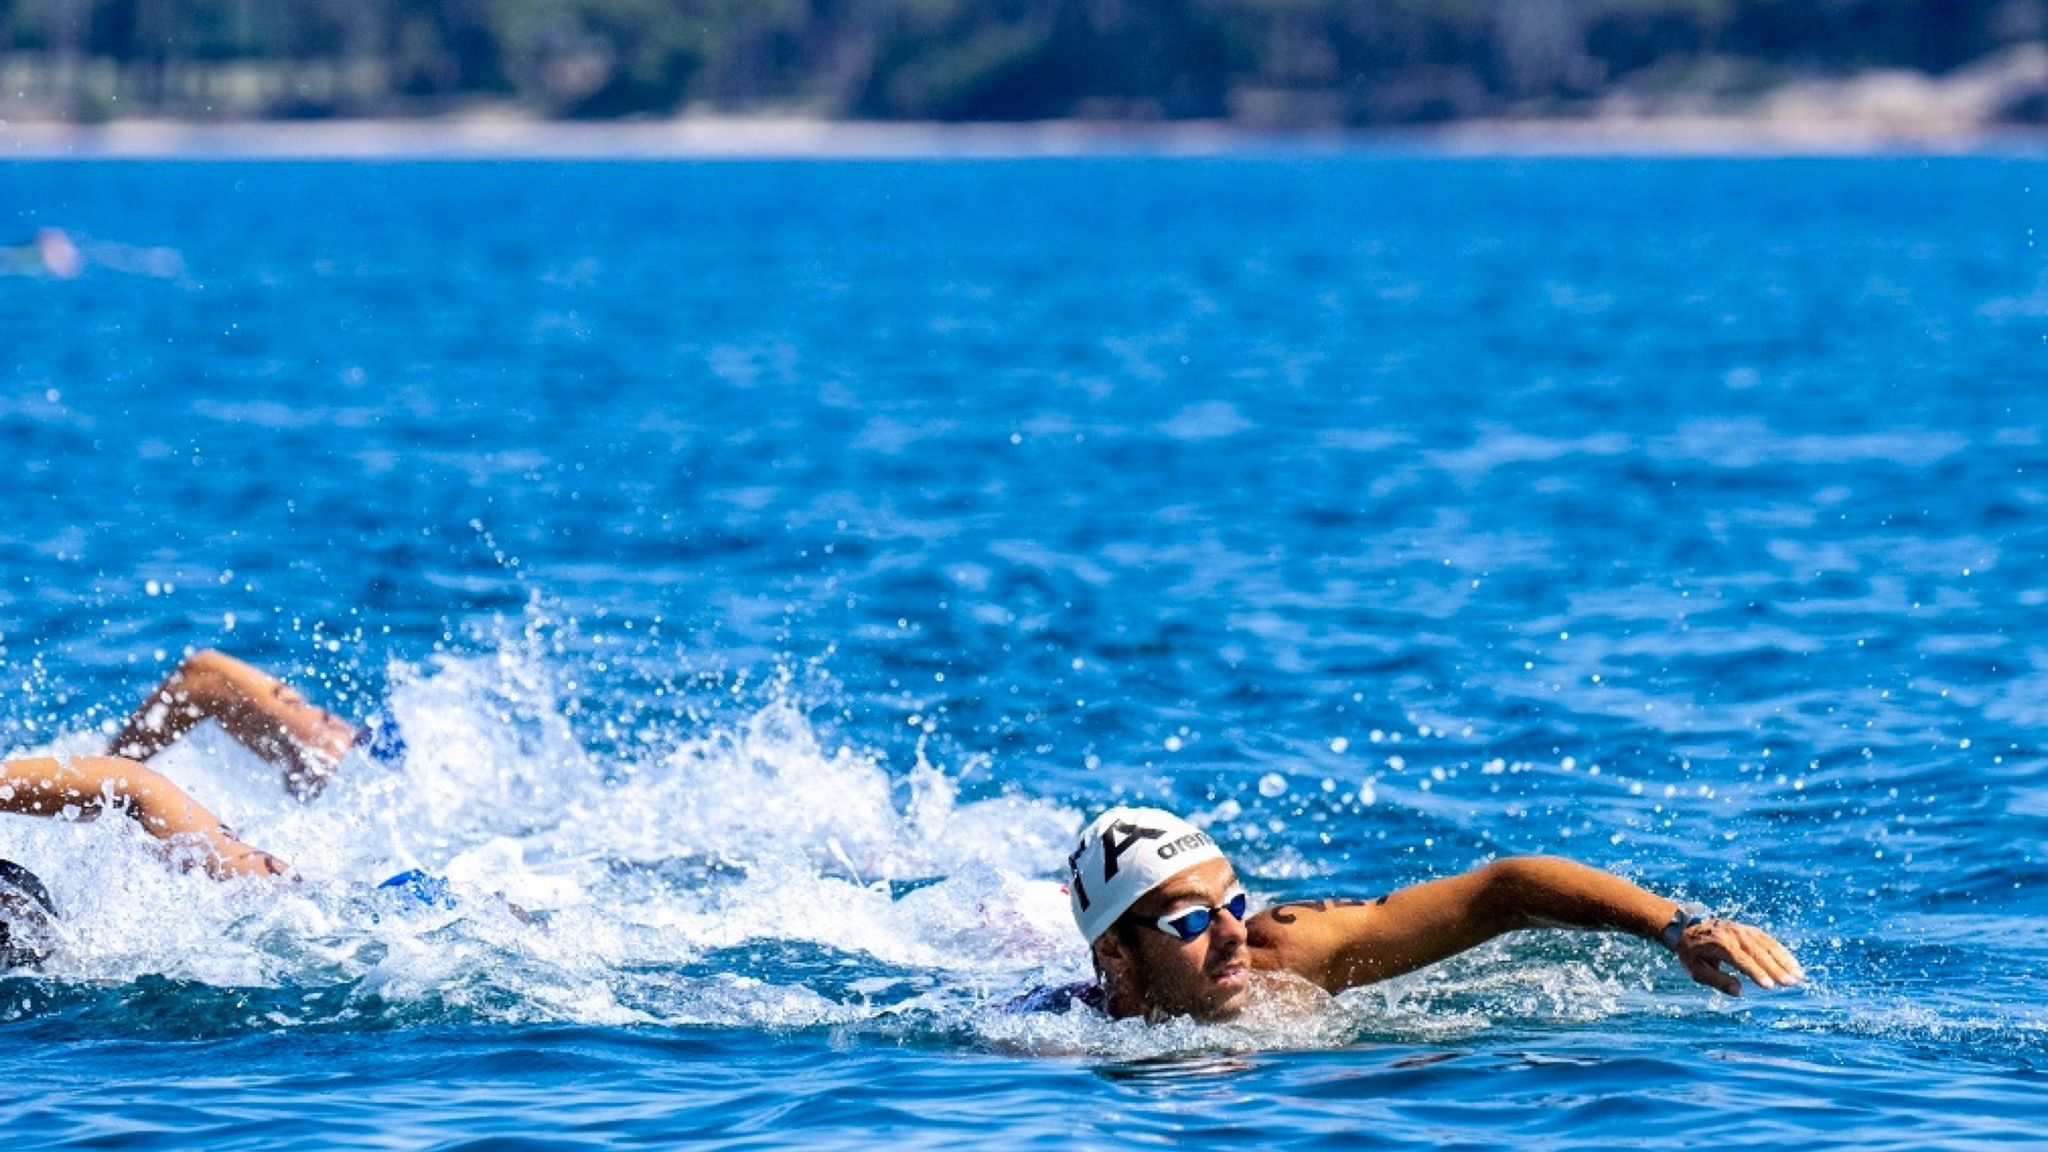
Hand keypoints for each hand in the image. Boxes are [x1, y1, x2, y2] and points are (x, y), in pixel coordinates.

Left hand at [1675, 918, 1803, 994]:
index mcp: (1719, 944)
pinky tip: (1793, 964)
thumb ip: (1716, 980)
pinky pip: (1768, 940)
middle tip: (1791, 983)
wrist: (1688, 928)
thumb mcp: (1696, 969)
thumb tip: (1739, 992)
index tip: (1769, 986)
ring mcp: (1743, 930)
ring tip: (1798, 976)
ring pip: (1767, 945)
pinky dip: (1782, 952)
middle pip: (1758, 953)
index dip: (1756, 973)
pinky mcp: (1749, 930)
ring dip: (1784, 961)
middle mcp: (1733, 934)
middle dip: (1776, 968)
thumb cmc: (1692, 953)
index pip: (1741, 960)